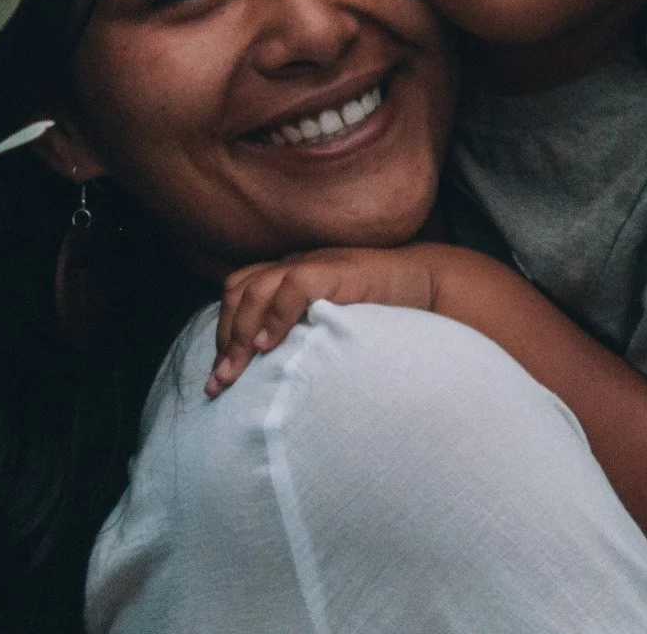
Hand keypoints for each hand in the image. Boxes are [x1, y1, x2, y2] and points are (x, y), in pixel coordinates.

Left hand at [207, 246, 443, 395]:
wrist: (425, 285)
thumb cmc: (380, 314)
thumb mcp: (329, 327)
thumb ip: (300, 339)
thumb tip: (267, 379)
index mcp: (291, 275)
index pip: (239, 293)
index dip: (224, 333)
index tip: (220, 379)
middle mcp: (296, 264)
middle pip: (239, 290)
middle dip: (224, 338)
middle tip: (221, 383)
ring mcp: (315, 263)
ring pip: (256, 288)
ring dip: (241, 332)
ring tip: (239, 369)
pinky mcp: (336, 270)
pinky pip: (293, 285)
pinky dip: (275, 316)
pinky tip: (268, 346)